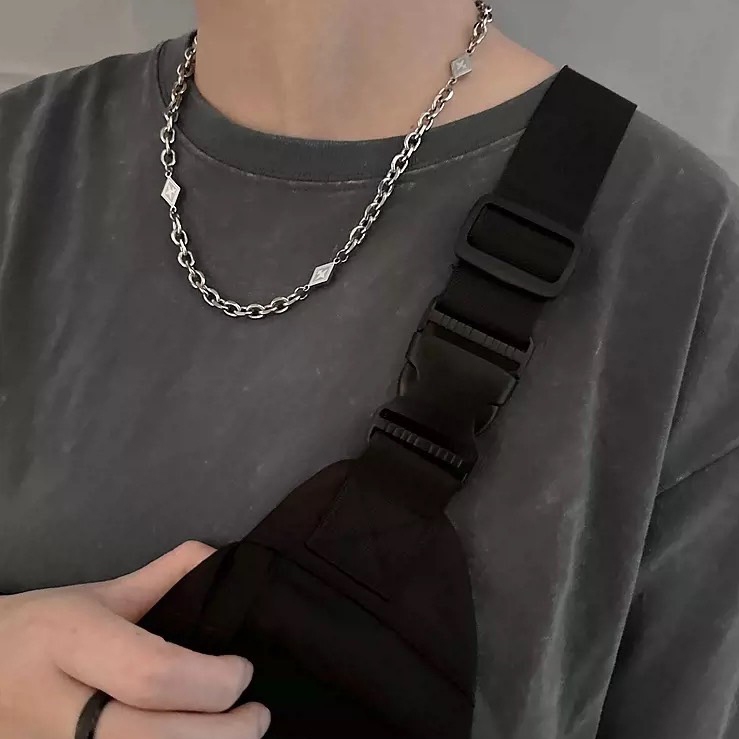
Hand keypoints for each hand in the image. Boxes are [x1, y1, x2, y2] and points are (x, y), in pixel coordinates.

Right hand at [0, 541, 270, 738]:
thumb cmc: (35, 631)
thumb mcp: (93, 596)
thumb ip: (161, 578)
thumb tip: (219, 557)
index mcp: (69, 643)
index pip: (152, 673)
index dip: (211, 680)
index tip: (243, 671)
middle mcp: (57, 709)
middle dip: (221, 734)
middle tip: (257, 717)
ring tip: (236, 736)